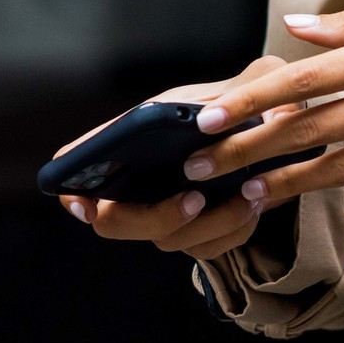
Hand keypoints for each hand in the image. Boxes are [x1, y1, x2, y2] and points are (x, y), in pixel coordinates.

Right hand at [54, 57, 288, 263]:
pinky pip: (205, 249)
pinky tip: (254, 205)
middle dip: (155, 217)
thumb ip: (224, 97)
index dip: (71, 191)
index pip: (78, 167)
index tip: (86, 205)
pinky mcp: (196, 234)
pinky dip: (232, 232)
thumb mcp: (232, 93)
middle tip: (196, 199)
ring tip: (247, 197)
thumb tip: (209, 117)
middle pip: (116, 222)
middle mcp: (137, 184)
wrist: (273, 130)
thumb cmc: (237, 108)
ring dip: (210, 225)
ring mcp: (164, 214)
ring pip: (168, 241)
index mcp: (130, 143)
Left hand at [172, 5, 343, 210]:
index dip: (255, 99)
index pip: (310, 76)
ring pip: (342, 168)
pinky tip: (341, 180)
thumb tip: (295, 26)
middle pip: (314, 127)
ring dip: (290, 183)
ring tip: (249, 192)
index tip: (211, 115)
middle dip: (251, 149)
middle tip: (203, 164)